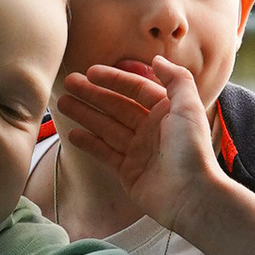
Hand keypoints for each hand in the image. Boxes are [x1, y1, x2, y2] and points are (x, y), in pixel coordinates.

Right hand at [56, 54, 218, 226]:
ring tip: (62, 103)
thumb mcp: (189, 106)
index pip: (136, 89)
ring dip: (85, 114)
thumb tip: (157, 59)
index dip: (114, 79)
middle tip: (69, 83)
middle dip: (93, 94)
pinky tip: (72, 133)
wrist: (191, 194)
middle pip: (117, 106)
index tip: (91, 72)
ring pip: (106, 127)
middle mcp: (152, 129)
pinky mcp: (128, 172)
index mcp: (166, 112)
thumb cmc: (191, 149)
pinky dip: (89, 143)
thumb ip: (176, 79)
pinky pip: (104, 153)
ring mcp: (139, 151)